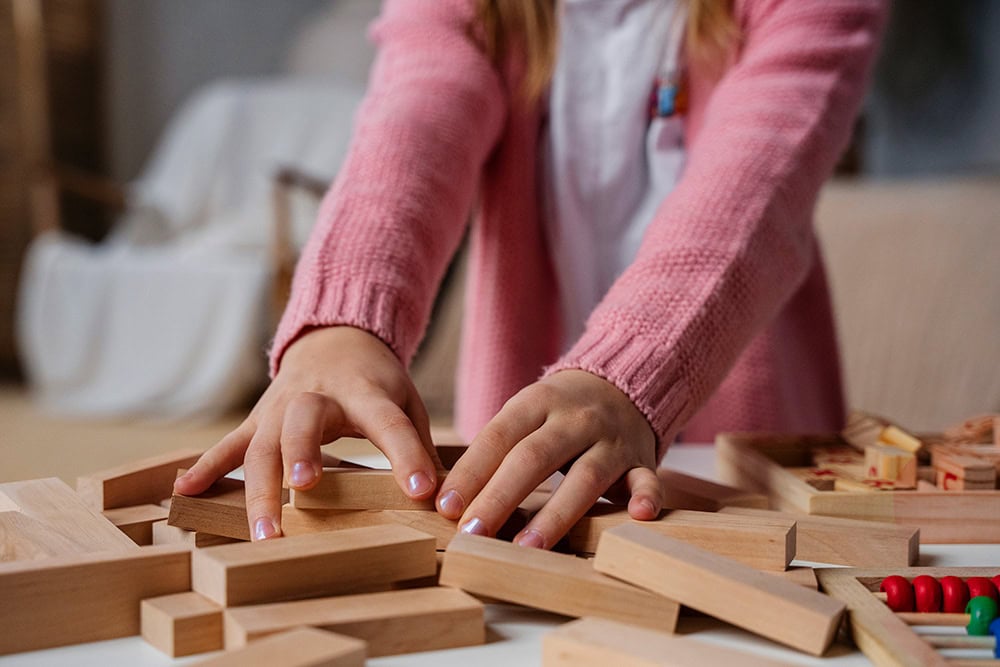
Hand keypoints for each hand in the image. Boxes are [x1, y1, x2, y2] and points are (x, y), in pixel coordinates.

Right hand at [173, 326, 438, 540]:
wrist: (335, 338)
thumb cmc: (377, 381)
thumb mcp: (407, 402)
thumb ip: (422, 447)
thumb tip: (449, 500)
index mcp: (366, 391)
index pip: (389, 422)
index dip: (406, 456)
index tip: (422, 491)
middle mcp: (318, 395)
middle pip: (303, 421)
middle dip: (301, 454)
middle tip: (304, 490)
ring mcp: (281, 407)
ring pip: (262, 443)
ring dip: (256, 487)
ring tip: (263, 533)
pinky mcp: (258, 419)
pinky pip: (229, 445)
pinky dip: (206, 468)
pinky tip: (184, 493)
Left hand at [435, 369, 661, 548]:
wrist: (623, 382)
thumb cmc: (559, 412)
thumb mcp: (526, 414)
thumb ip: (496, 450)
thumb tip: (449, 498)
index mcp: (537, 401)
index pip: (498, 437)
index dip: (471, 472)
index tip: (445, 506)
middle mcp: (574, 419)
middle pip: (533, 458)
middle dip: (499, 497)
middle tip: (472, 532)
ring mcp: (610, 440)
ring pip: (585, 477)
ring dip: (555, 514)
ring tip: (527, 546)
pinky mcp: (641, 459)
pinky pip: (647, 478)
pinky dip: (649, 496)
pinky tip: (641, 516)